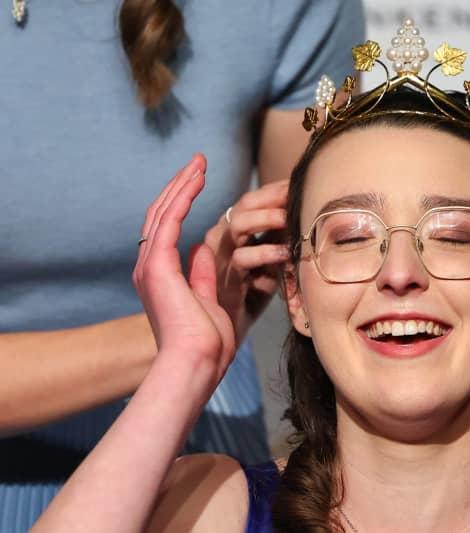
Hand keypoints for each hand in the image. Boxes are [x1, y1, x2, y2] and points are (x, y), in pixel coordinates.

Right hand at [133, 154, 234, 392]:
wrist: (197, 361)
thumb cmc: (207, 341)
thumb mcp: (207, 299)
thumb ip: (201, 273)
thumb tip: (201, 250)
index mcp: (159, 274)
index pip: (167, 227)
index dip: (181, 201)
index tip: (199, 180)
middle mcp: (149, 266)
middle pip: (161, 213)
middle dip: (180, 185)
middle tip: (198, 162)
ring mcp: (150, 264)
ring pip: (163, 212)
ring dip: (182, 185)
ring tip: (199, 163)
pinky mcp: (158, 265)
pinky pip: (169, 221)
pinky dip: (182, 198)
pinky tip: (196, 181)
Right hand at [203, 180, 289, 344]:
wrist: (222, 337)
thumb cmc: (247, 300)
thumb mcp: (267, 264)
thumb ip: (278, 242)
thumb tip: (304, 219)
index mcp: (229, 232)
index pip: (251, 200)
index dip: (275, 190)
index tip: (299, 185)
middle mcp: (218, 239)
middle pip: (244, 204)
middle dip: (271, 195)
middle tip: (297, 191)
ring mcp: (216, 257)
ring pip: (238, 223)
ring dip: (267, 216)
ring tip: (291, 216)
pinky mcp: (220, 279)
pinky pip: (243, 257)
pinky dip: (267, 252)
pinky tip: (286, 253)